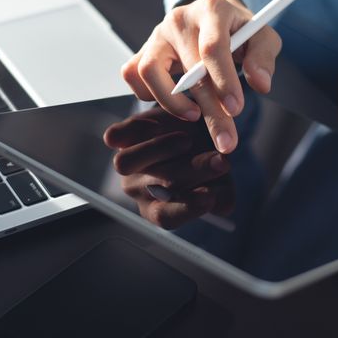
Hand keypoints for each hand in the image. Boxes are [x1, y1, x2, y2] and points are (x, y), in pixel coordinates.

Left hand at [103, 106, 233, 228]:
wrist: (193, 120)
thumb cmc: (207, 158)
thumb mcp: (220, 180)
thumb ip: (221, 196)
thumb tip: (221, 205)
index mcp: (160, 208)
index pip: (166, 217)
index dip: (187, 208)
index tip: (209, 196)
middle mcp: (138, 189)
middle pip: (157, 186)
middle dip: (194, 172)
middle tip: (220, 160)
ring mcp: (126, 163)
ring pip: (126, 163)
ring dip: (159, 150)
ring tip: (188, 140)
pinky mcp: (118, 137)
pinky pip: (116, 136)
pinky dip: (134, 129)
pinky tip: (158, 123)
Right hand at [121, 0, 281, 153]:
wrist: (214, 18)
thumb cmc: (239, 32)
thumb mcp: (262, 37)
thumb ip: (263, 58)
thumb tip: (260, 84)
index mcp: (212, 10)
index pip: (213, 47)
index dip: (224, 81)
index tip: (235, 109)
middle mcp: (179, 19)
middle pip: (188, 69)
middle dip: (209, 110)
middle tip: (226, 140)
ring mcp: (157, 34)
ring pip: (149, 71)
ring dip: (171, 102)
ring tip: (194, 115)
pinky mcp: (143, 49)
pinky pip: (132, 75)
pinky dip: (146, 94)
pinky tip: (172, 100)